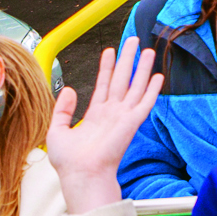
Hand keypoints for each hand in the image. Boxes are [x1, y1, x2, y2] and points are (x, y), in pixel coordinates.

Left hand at [47, 36, 161, 212]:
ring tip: (148, 50)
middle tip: (133, 41)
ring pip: (135, 86)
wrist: (81, 174)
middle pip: (122, 79)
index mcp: (95, 115)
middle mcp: (111, 113)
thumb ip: (63, 109)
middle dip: (127, 59)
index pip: (103, 85)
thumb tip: (69, 89)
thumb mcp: (57, 130)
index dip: (107, 67)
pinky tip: (159, 77)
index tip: (110, 51)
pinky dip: (152, 89)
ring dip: (142, 68)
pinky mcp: (131, 122)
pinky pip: (145, 102)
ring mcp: (122, 117)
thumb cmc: (69, 161)